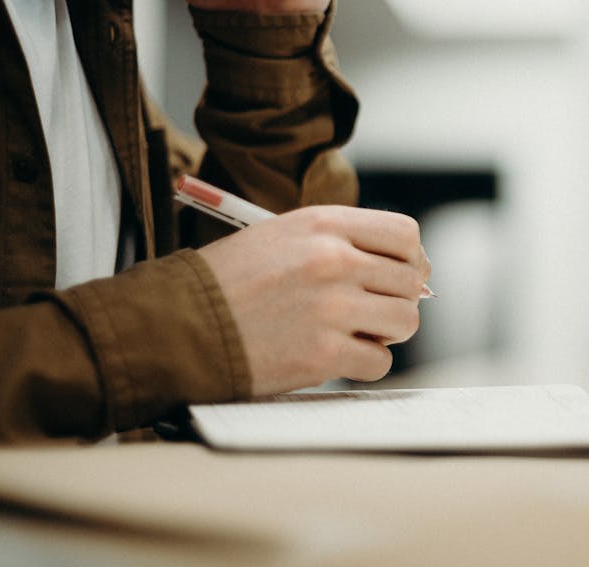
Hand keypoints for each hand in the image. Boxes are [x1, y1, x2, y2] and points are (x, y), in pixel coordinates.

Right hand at [197, 206, 428, 394]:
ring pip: (404, 321)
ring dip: (385, 332)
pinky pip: (380, 361)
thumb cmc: (228, 283)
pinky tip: (335, 356)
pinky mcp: (323, 353)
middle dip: (396, 299)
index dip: (410, 260)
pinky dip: (363, 364)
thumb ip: (340, 242)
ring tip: (354, 332)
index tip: (400, 275)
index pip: (405, 235)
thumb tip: (405, 268)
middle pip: (410, 281)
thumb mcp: (281, 236)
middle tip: (371, 310)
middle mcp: (333, 259)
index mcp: (324, 224)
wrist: (178, 326)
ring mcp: (331, 307)